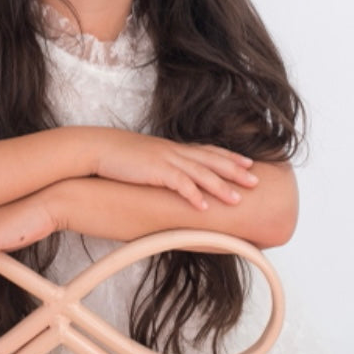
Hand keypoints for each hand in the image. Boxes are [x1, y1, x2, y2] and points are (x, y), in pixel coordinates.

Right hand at [91, 129, 257, 210]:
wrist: (97, 147)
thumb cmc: (119, 156)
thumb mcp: (146, 158)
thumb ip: (162, 166)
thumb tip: (171, 179)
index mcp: (173, 148)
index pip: (208, 151)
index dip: (229, 157)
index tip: (249, 163)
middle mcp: (174, 151)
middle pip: (211, 160)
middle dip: (235, 171)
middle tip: (256, 181)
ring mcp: (166, 160)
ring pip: (200, 173)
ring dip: (220, 186)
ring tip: (237, 200)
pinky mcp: (154, 170)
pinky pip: (178, 183)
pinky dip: (193, 195)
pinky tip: (204, 206)